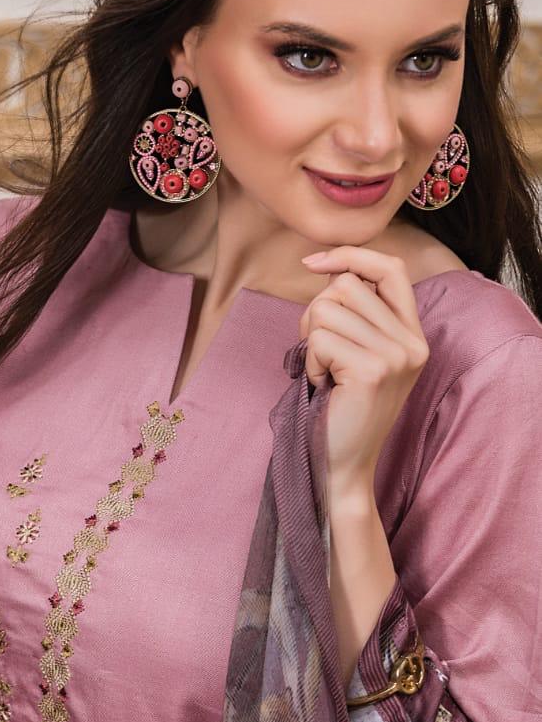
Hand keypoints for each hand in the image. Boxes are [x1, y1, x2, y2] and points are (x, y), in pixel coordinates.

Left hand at [298, 246, 429, 487]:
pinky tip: (323, 386)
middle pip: (347, 285)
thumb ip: (356, 313)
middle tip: (320, 353)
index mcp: (413, 334)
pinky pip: (318, 338)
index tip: (313, 263)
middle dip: (316, 312)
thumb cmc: (341, 408)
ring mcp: (396, 356)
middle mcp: (412, 342)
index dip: (351, 255)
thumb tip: (327, 266)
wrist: (343, 465)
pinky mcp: (372, 370)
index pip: (391, 267)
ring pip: (327, 308)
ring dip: (310, 340)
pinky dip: (308, 362)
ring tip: (325, 372)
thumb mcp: (358, 352)